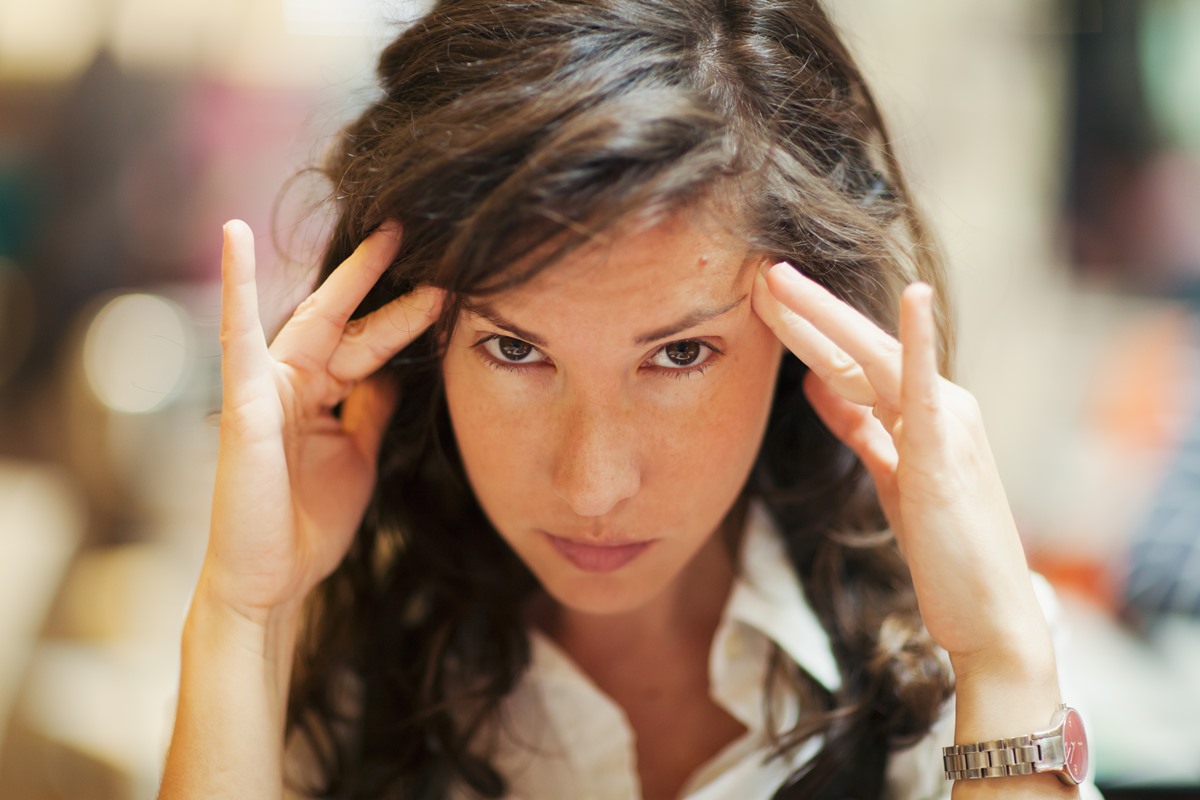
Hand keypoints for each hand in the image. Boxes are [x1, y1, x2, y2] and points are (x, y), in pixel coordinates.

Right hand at [203, 220, 442, 624]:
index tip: (450, 287)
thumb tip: (396, 371)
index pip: (370, 343)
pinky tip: (233, 237)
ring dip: (350, 279)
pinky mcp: (243, 402)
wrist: (273, 582)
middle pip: (347, 320)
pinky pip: (237, 337)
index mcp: (322, 396)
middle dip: (384, 280)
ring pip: (314, 322)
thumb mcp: (359, 454)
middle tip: (423, 237)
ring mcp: (267, 388)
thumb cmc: (308, 523)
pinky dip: (235, 286)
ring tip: (385, 234)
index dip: (407, 315)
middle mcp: (294, 382)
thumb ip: (371, 408)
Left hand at [752, 263, 1049, 672]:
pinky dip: (921, 339)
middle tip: (762, 270)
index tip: (765, 302)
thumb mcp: (891, 476)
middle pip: (858, 347)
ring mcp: (945, 422)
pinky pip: (929, 386)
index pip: (850, 361)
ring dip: (828, 314)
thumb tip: (818, 385)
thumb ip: (861, 426)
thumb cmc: (943, 548)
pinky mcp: (947, 449)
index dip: (806, 330)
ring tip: (784, 279)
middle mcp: (938, 405)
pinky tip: (913, 297)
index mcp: (920, 412)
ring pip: (875, 356)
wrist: (987, 611)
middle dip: (807, 309)